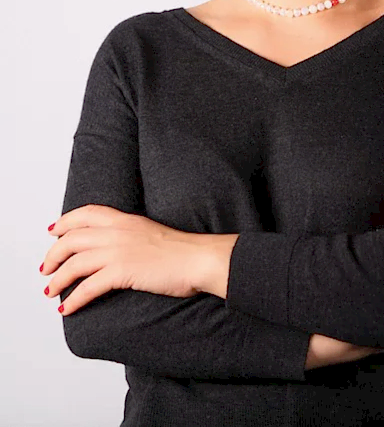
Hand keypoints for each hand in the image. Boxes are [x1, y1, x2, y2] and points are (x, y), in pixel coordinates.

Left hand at [41, 204, 213, 315]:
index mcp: (126, 219)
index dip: (66, 221)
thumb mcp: (150, 232)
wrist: (199, 258)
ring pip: (74, 263)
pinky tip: (67, 308)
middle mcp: (118, 232)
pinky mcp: (122, 272)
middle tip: (47, 269)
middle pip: (72, 239)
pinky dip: (73, 299)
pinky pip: (87, 287)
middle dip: (54, 255)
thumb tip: (117, 249)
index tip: (54, 231)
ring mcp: (119, 251)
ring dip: (57, 279)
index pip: (86, 213)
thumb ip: (130, 235)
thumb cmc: (182, 250)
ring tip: (51, 291)